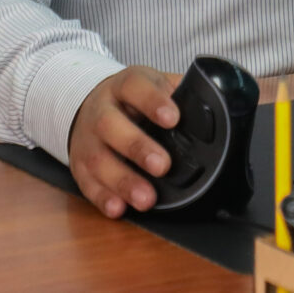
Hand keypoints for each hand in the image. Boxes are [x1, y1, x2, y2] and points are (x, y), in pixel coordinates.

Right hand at [68, 65, 178, 218]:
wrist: (89, 105)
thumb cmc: (133, 100)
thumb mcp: (154, 85)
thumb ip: (179, 92)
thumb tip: (215, 103)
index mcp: (123, 86)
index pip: (134, 86)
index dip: (152, 101)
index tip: (173, 118)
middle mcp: (100, 111)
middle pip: (111, 125)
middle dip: (137, 147)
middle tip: (162, 166)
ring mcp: (87, 139)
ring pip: (98, 159)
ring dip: (122, 181)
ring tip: (146, 199)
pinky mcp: (78, 166)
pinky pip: (86, 183)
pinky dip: (102, 198)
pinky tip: (118, 208)